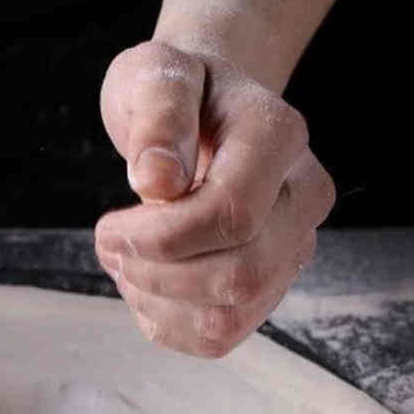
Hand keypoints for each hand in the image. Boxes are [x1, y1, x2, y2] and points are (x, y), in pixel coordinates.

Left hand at [94, 42, 335, 356]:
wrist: (203, 110)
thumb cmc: (177, 93)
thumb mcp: (153, 76)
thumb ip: (157, 115)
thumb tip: (157, 181)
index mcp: (280, 136)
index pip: (233, 215)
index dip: (160, 235)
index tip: (111, 223)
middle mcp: (303, 197)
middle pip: (239, 275)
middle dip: (154, 272)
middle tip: (110, 242)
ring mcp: (292, 247)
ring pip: (229, 317)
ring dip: (155, 301)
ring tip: (125, 261)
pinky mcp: (268, 286)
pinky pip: (217, 338)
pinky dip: (164, 323)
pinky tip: (144, 282)